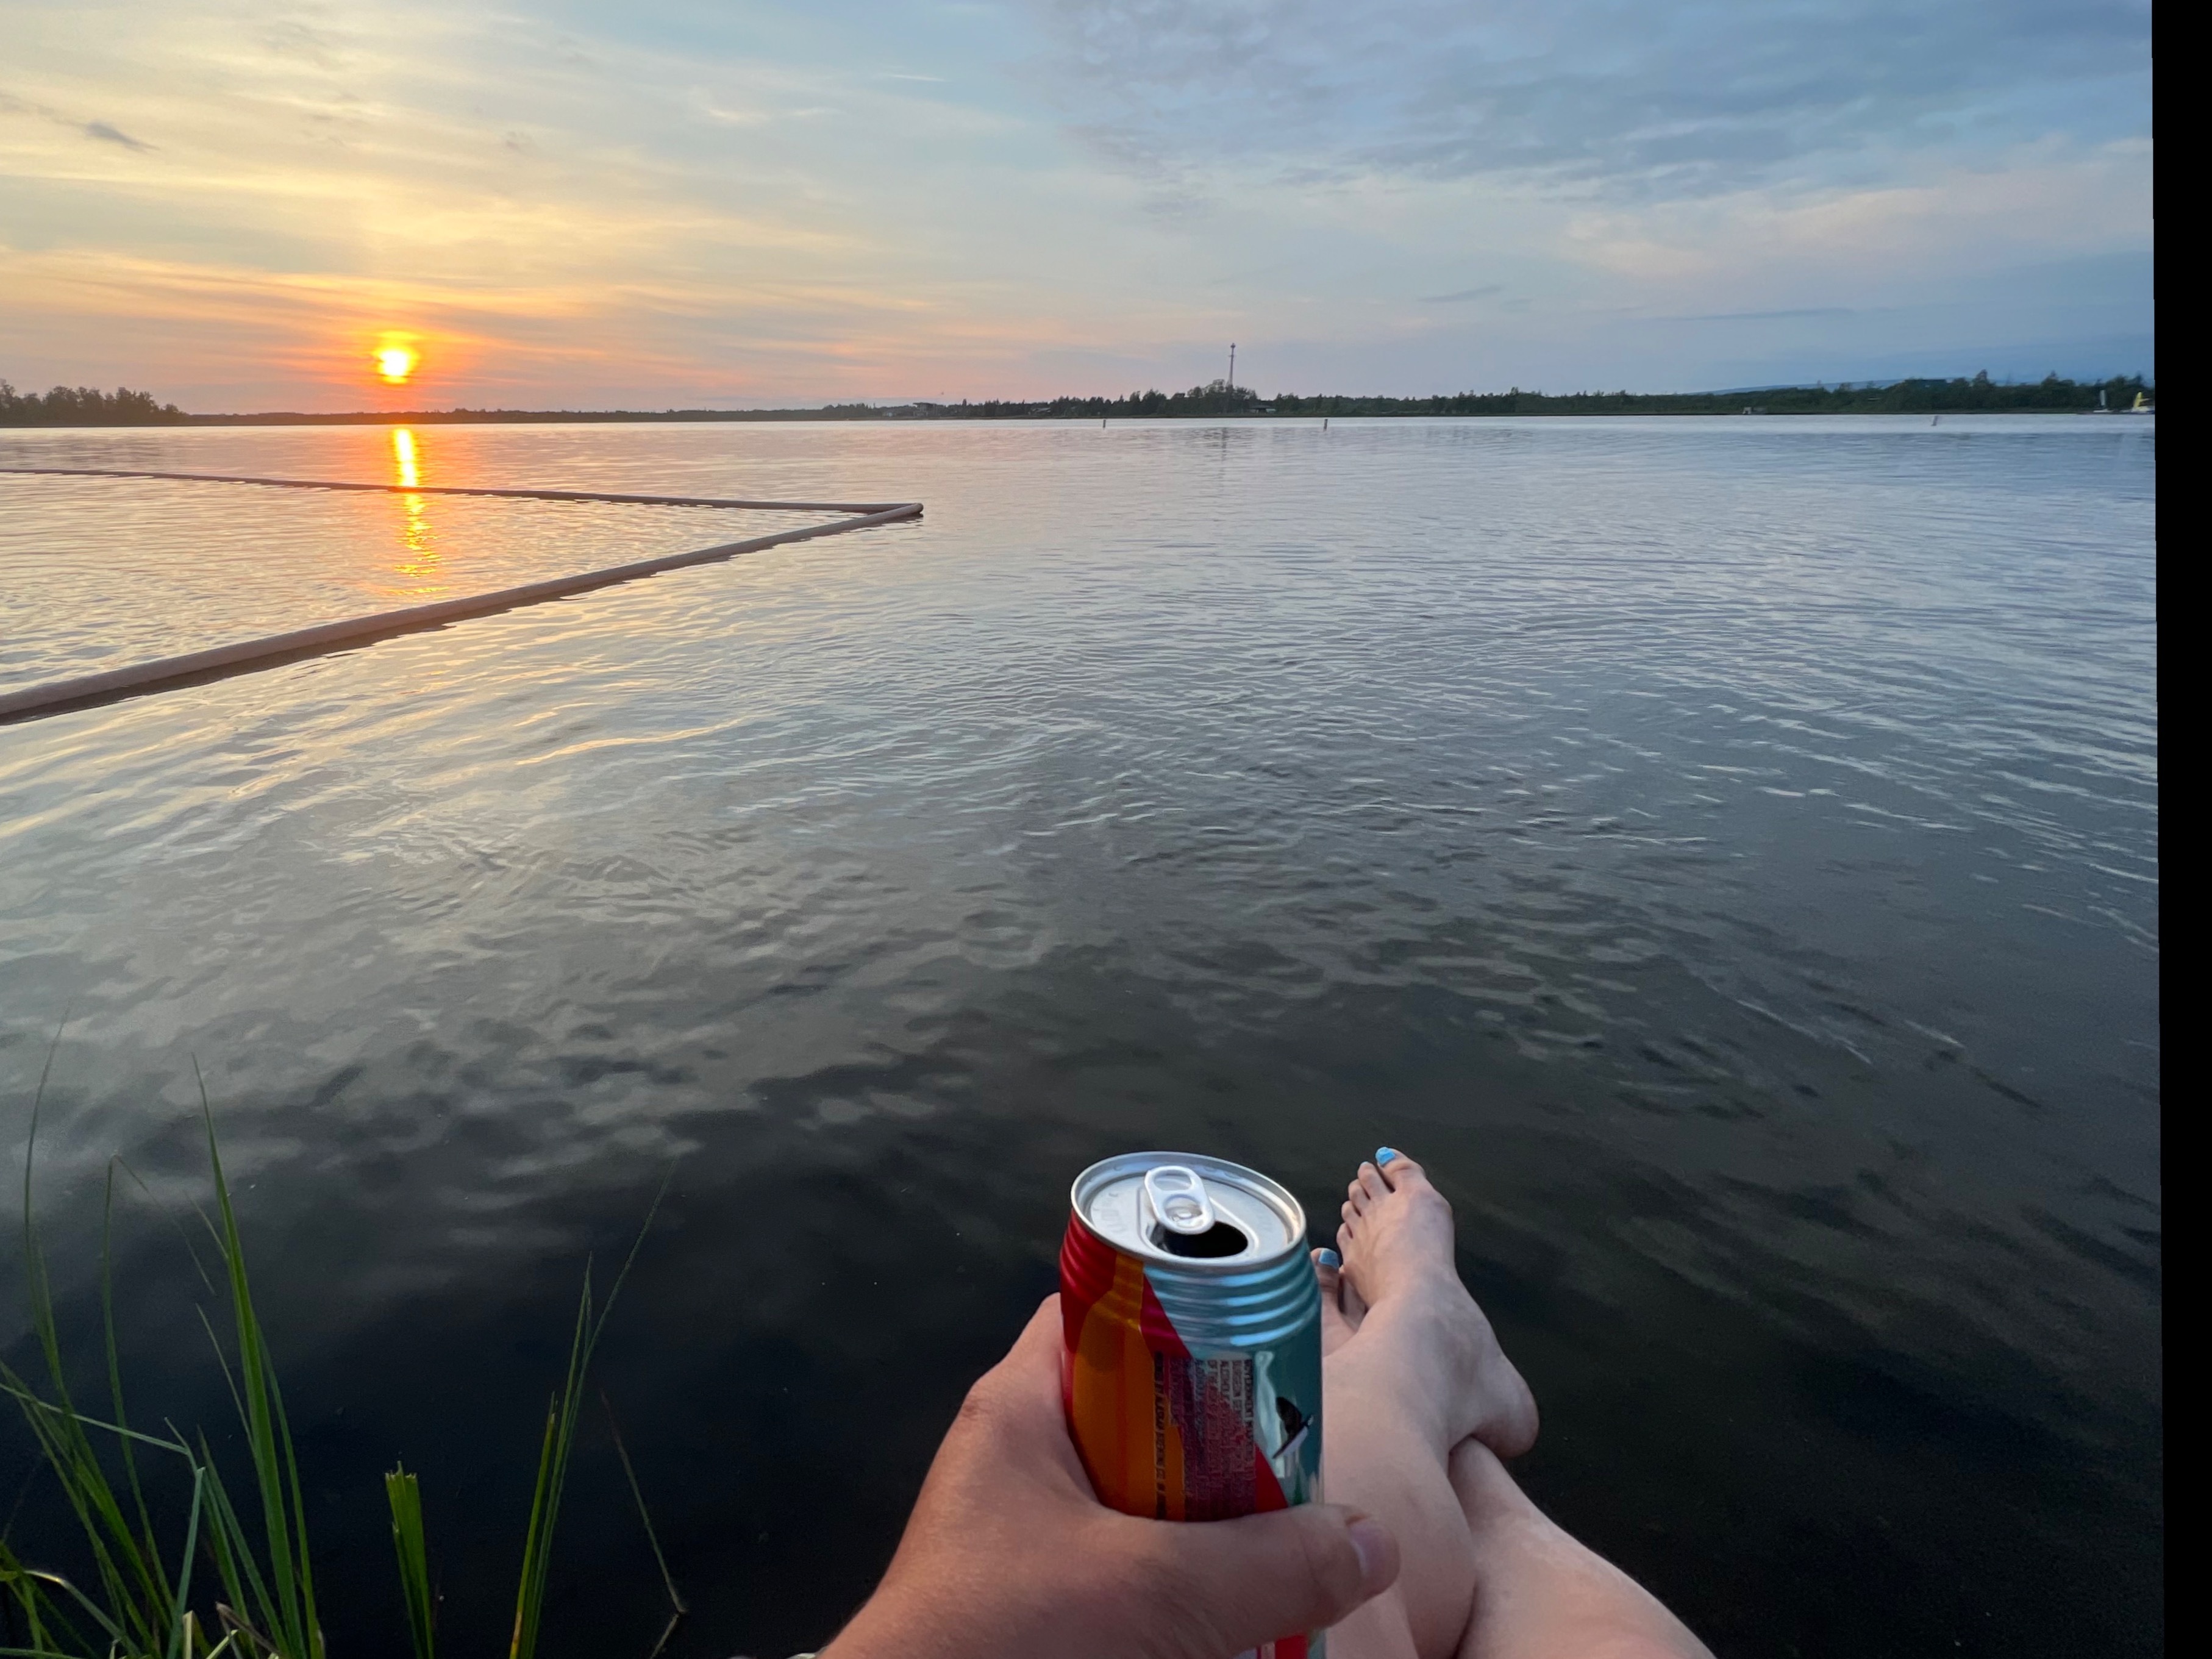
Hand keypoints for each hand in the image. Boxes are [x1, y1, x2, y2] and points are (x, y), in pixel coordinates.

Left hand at [822, 1295, 1398, 1658]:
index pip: (1107, 1309)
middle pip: (1143, 1412)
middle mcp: (1019, 1463)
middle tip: (1301, 1466)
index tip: (1270, 1344)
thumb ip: (1272, 1565)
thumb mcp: (1154, 1592)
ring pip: (1142, 1504)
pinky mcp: (1038, 1611)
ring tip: (1290, 1546)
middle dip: (1224, 1440)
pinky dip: (1179, 1591)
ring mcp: (1025, 1542)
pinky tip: (1236, 1618)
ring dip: (1210, 1527)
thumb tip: (1376, 1543)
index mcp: (1021, 1409)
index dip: (1187, 1310)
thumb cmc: (1007, 1641)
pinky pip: (1125, 1576)